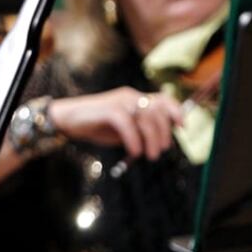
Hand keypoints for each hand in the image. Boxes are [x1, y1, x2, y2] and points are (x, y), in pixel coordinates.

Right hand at [47, 87, 179, 160]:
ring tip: (148, 155)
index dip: (176, 111)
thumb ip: (141, 130)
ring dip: (152, 139)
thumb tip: (162, 141)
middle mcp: (130, 96)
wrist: (69, 120)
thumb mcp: (124, 128)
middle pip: (158, 111)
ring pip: (146, 118)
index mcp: (135, 98)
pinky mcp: (108, 110)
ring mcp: (119, 102)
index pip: (163, 99)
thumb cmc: (97, 125)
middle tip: (159, 151)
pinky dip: (134, 140)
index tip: (182, 127)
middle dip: (164, 133)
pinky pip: (128, 125)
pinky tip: (133, 151)